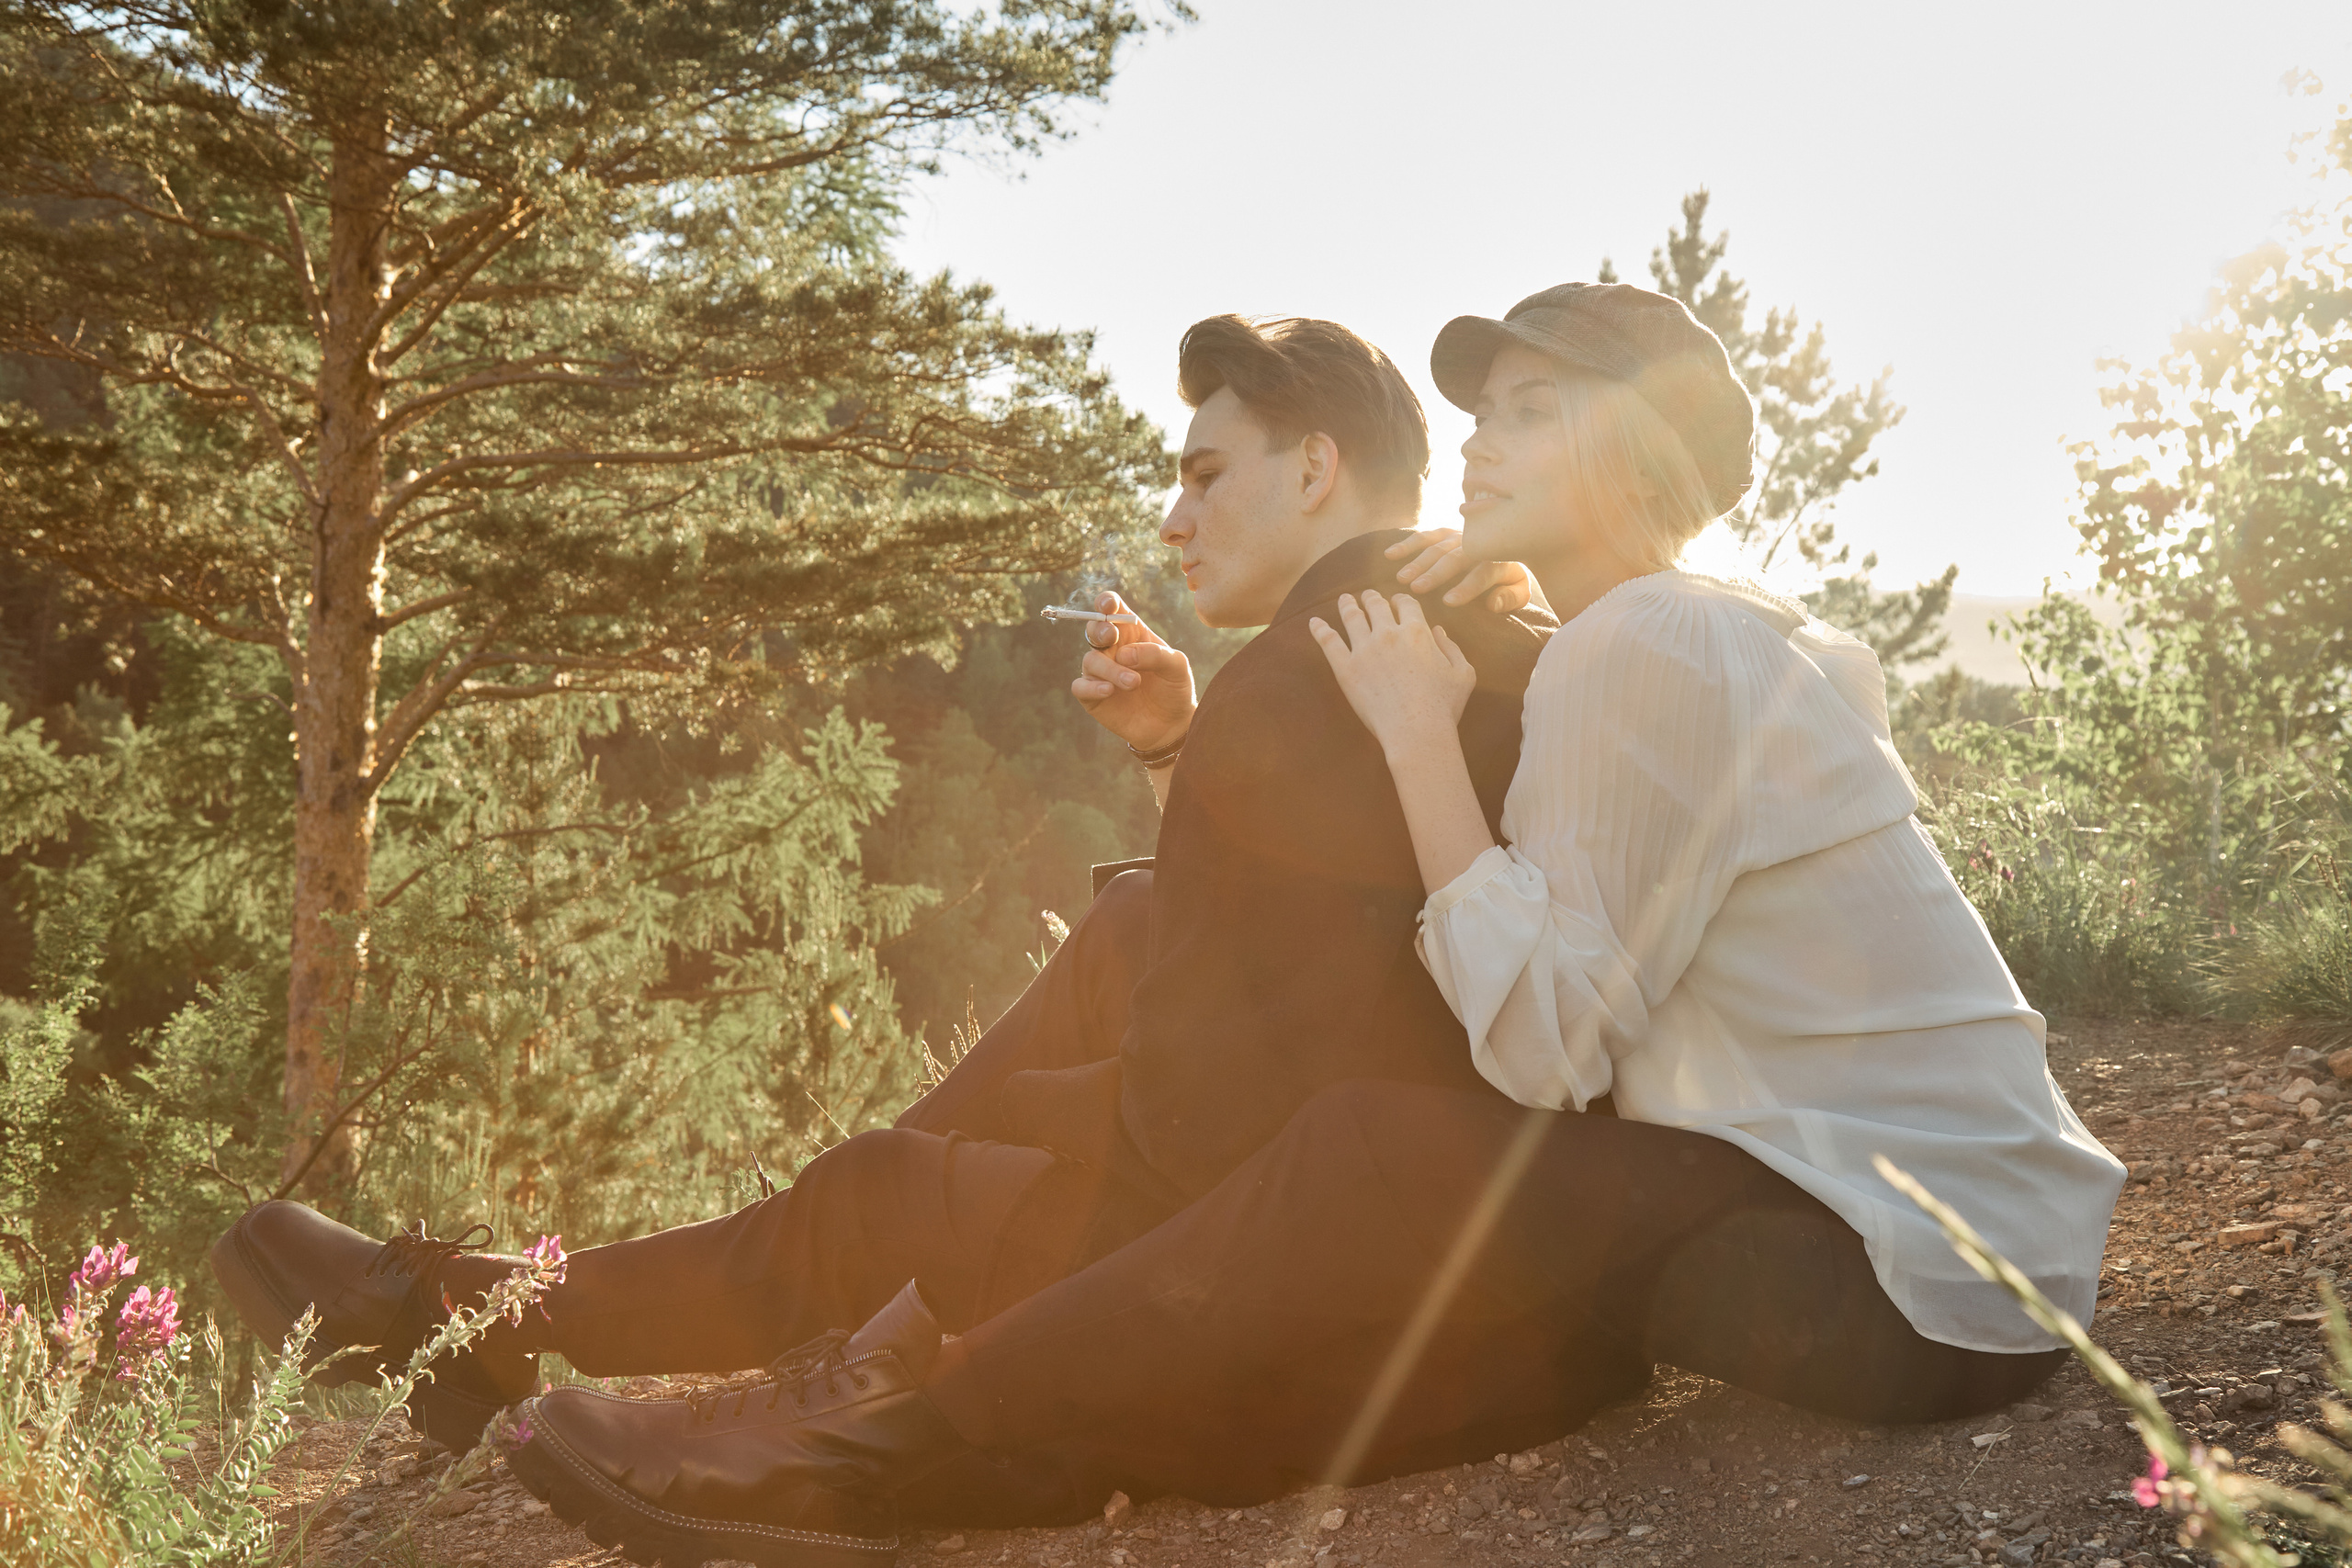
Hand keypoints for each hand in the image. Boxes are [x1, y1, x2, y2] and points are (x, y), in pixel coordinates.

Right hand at [1070, 591, 1195, 751]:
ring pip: (1091, 660)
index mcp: (1131, 634)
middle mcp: (1112, 649)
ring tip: (1134, 683)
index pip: (1112, 609)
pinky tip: (1109, 691)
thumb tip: (1124, 654)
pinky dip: (1092, 687)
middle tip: (1111, 638)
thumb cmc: (1174, 688)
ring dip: (1111, 669)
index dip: (1106, 602)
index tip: (1107, 605)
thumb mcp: (1176, 666)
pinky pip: (1080, 686)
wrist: (1172, 725)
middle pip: (1094, 629)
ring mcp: (1100, 672)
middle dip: (1099, 629)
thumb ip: (1155, 654)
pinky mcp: (1092, 696)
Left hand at [1308, 591, 1477, 756]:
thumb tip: (1438, 630)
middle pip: (1376, 605)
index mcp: (1418, 632)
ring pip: (1352, 617)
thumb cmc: (1444, 707)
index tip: (1396, 601)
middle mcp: (1389, 634)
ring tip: (1344, 600)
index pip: (1406, 604)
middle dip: (1372, 598)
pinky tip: (1313, 622)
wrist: (1416, 731)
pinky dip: (1319, 629)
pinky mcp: (1346, 669)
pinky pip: (1329, 642)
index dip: (1400, 600)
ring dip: (1347, 605)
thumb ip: (1452, 648)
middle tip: (1367, 595)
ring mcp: (1364, 650)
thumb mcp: (1463, 674)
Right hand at [1385, 528, 1545, 614]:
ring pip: (1437, 547)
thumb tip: (1492, 603)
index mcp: (1501, 559)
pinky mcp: (1445, 532)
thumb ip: (1511, 598)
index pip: (1483, 573)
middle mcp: (1479, 543)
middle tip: (1417, 588)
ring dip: (1418, 562)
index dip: (1467, 587)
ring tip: (1403, 579)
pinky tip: (1390, 555)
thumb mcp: (1520, 592)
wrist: (1508, 549)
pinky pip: (1425, 536)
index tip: (1448, 602)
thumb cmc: (1509, 581)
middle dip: (1436, 573)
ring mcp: (1460, 535)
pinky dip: (1407, 544)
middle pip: (1456, 558)